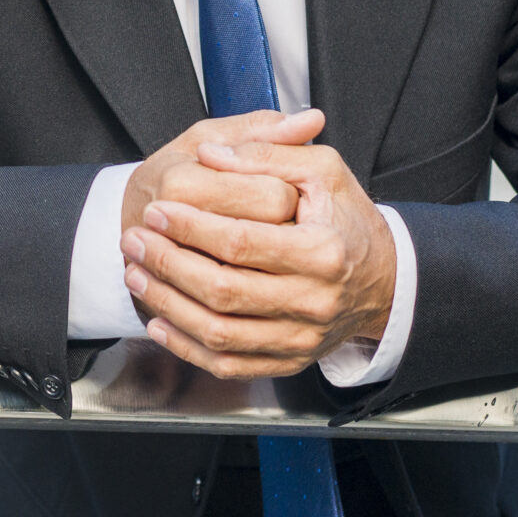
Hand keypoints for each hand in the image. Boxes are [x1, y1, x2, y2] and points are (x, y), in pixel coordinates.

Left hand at [121, 135, 394, 379]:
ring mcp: (299, 338)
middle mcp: (312, 301)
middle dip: (167, 264)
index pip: (240, 241)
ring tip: (135, 273)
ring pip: (219, 332)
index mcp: (322, 251)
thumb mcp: (323, 170)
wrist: (383, 281)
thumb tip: (210, 152)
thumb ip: (266, 152)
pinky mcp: (287, 361)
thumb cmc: (348, 220)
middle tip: (134, 239)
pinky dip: (187, 346)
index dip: (190, 225)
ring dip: (168, 303)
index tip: (157, 209)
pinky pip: (228, 364)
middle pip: (223, 290)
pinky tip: (159, 321)